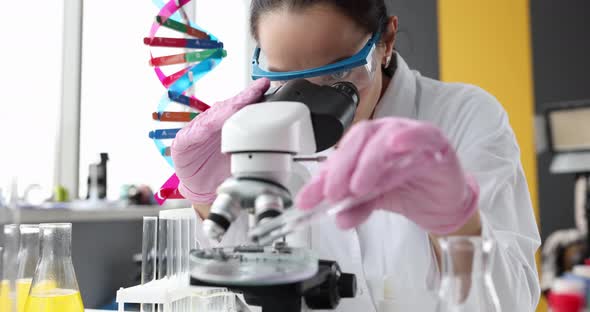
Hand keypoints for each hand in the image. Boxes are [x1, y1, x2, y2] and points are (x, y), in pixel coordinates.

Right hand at [171, 78, 270, 202]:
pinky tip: (208, 126)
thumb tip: (280, 136)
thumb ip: (256, 144)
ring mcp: (196, 131)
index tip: (264, 86)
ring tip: (239, 103)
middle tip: (257, 89)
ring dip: (225, 110)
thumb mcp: (244, 157)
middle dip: (243, 98)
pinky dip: (199, 130)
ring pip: (211, 118)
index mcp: (227, 124)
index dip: (251, 95)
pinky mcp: (182, 144)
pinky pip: (191, 135)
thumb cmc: (222, 168)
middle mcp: (212, 123)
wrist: (203, 186)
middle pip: (227, 108)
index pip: (240, 107)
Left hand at [296, 117, 478, 234]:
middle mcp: (384, 135)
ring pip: (385, 138)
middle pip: (359, 139)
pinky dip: (408, 138)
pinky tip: (397, 145)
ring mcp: (410, 136)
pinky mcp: (435, 144)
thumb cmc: (408, 191)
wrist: (442, 202)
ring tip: (359, 187)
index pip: (339, 155)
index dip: (322, 176)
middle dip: (342, 167)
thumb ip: (355, 207)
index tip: (308, 199)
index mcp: (365, 145)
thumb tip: (339, 218)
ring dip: (368, 162)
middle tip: (333, 192)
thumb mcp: (375, 201)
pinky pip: (422, 135)